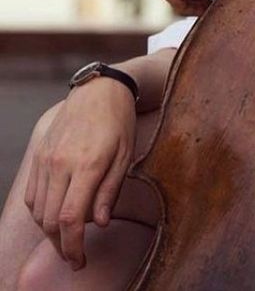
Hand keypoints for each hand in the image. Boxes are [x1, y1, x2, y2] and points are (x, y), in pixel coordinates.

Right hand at [24, 79, 136, 270]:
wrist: (98, 90)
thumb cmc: (119, 122)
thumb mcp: (125, 156)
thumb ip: (110, 191)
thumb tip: (98, 224)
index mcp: (88, 164)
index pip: (71, 218)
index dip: (73, 246)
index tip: (79, 260)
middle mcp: (61, 163)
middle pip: (50, 220)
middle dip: (60, 245)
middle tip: (75, 256)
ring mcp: (46, 159)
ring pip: (38, 211)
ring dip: (50, 231)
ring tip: (68, 236)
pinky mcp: (38, 156)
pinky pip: (31, 195)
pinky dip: (42, 212)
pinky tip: (57, 213)